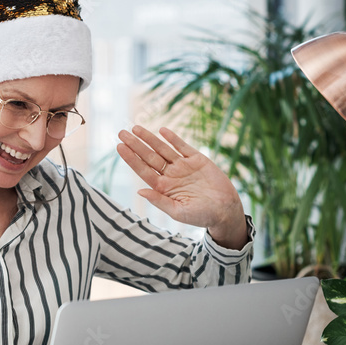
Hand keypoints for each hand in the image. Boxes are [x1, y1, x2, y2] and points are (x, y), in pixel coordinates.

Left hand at [116, 125, 248, 249]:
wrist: (225, 210)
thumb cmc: (201, 216)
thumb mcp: (178, 212)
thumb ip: (159, 201)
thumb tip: (139, 191)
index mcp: (164, 188)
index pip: (143, 170)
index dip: (131, 158)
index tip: (119, 147)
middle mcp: (171, 175)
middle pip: (149, 157)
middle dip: (135, 145)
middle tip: (121, 133)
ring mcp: (183, 166)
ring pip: (163, 149)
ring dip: (149, 138)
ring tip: (135, 128)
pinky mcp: (198, 159)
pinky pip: (183, 146)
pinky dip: (173, 138)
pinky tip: (162, 131)